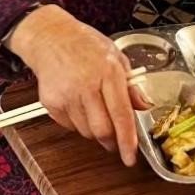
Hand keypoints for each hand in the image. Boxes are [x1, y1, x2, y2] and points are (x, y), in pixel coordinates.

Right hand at [6, 5, 148, 165]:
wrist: (50, 37)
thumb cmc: (84, 44)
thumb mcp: (116, 56)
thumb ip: (130, 84)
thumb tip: (144, 105)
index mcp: (108, 72)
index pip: (121, 115)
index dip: (128, 140)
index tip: (131, 157)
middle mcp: (87, 85)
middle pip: (102, 130)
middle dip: (111, 142)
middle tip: (115, 141)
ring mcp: (67, 95)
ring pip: (85, 132)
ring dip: (94, 130)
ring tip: (94, 110)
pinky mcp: (51, 102)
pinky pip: (69, 126)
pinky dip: (77, 123)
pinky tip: (78, 104)